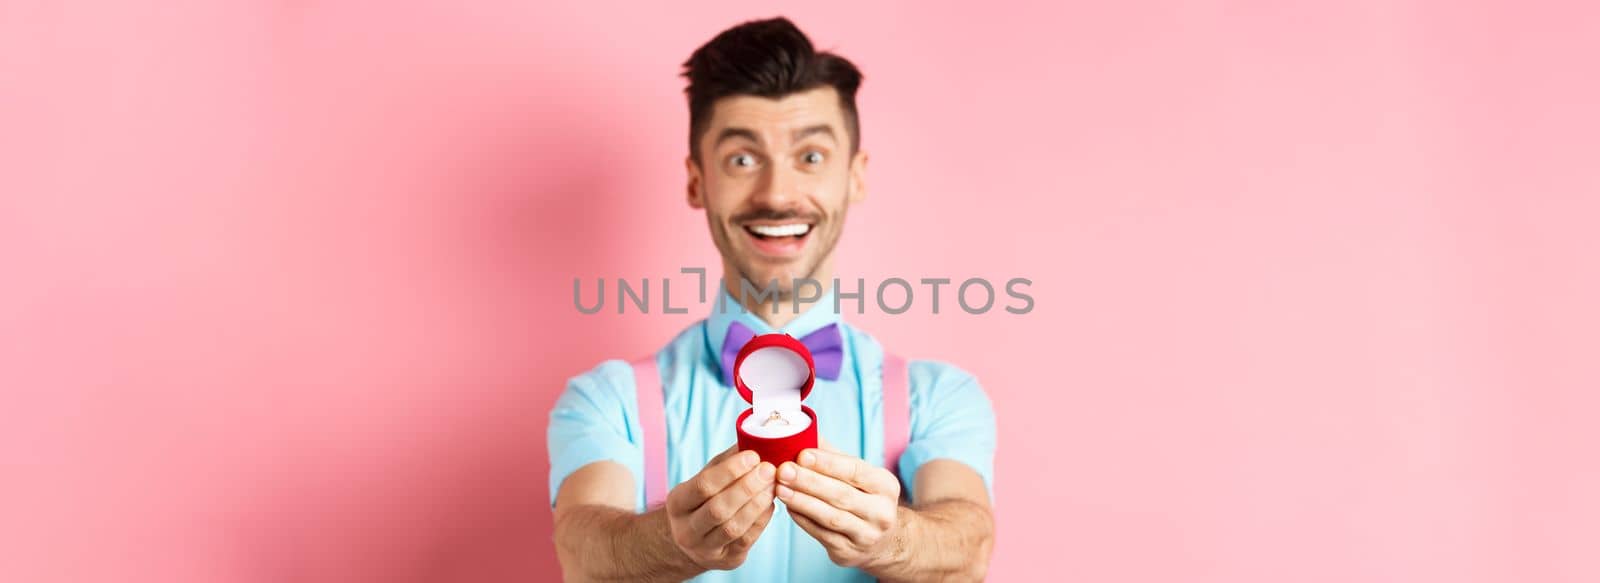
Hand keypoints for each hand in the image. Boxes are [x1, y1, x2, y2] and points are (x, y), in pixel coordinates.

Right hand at [665, 445, 777, 570]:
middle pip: (718, 508)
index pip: (703, 486)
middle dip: (747, 487)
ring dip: (757, 503)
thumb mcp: (705, 479)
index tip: (753, 456)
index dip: (730, 471)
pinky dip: (762, 519)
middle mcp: (686, 530)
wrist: (693, 541)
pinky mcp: (726, 560)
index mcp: (677, 503)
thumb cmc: (703, 501)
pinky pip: (747, 539)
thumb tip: (754, 438)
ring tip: (773, 484)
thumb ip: (727, 461)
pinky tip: (771, 503)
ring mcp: (705, 549)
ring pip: (733, 527)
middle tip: (769, 469)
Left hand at [776, 445, 902, 568]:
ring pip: (830, 517)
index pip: (856, 471)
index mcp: (886, 486)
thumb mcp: (860, 475)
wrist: (883, 540)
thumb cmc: (864, 498)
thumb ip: (833, 456)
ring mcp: (866, 536)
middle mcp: (881, 513)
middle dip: (809, 482)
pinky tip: (788, 506)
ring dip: (802, 501)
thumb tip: (802, 433)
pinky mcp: (848, 553)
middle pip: (841, 495)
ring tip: (779, 488)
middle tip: (783, 470)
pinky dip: (802, 519)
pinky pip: (820, 534)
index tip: (802, 454)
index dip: (827, 463)